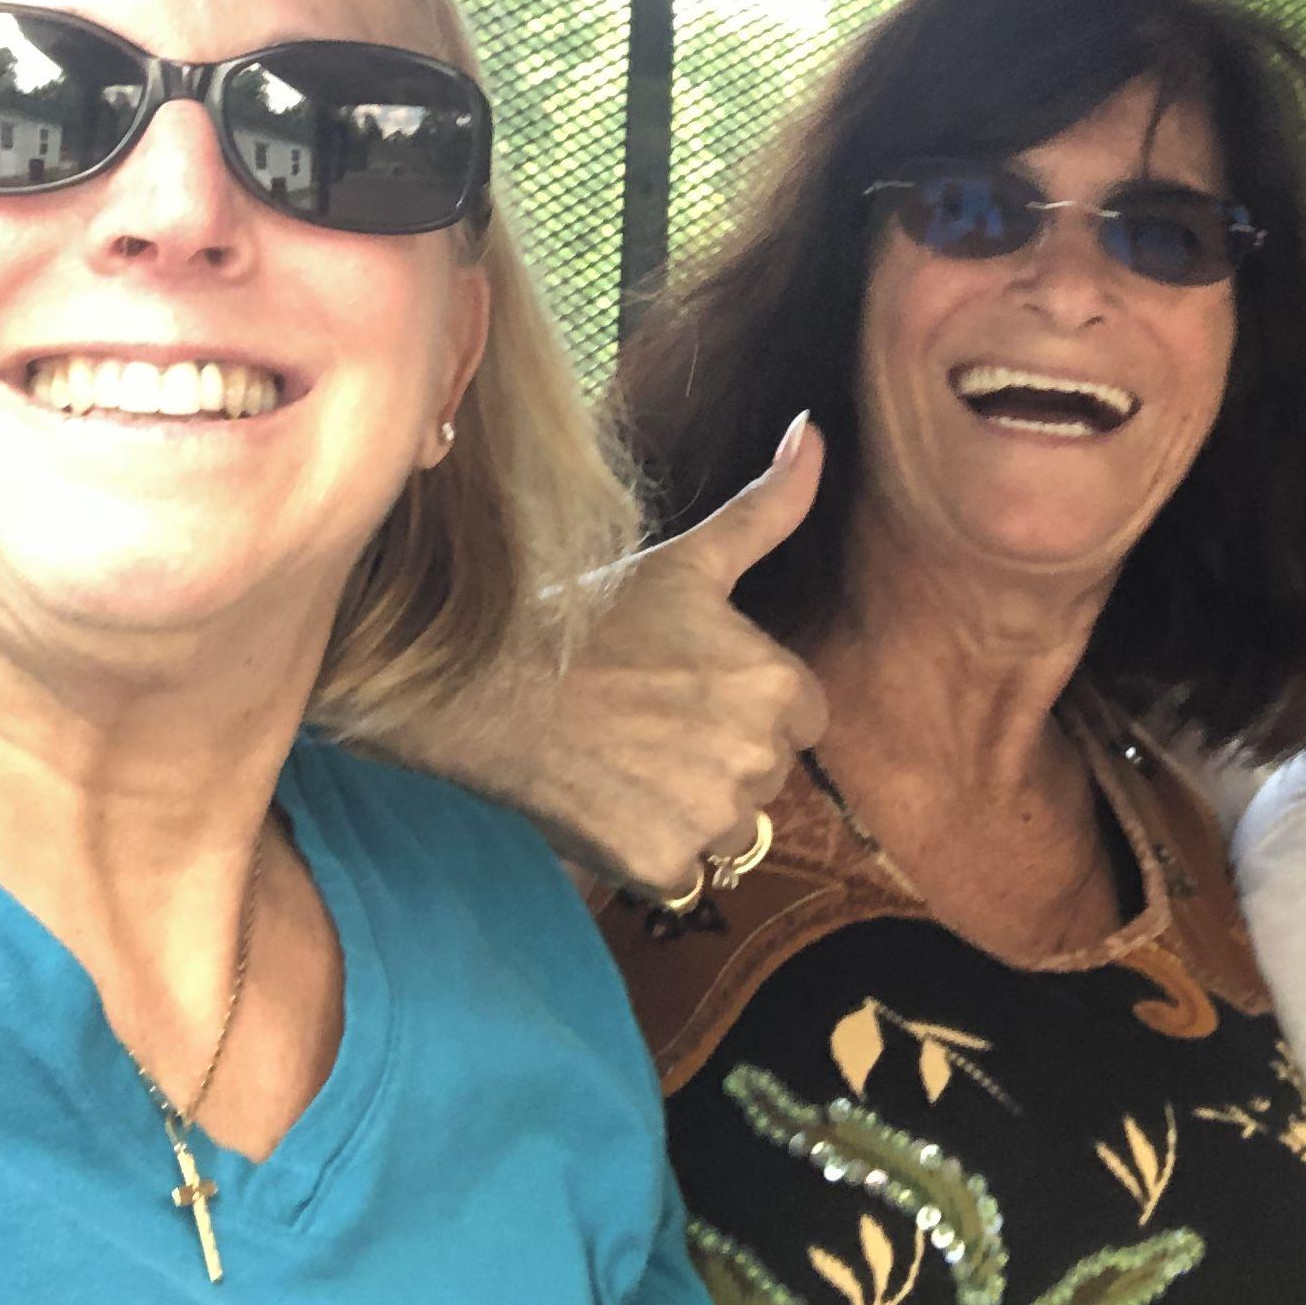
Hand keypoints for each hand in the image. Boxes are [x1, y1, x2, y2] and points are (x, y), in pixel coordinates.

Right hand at [512, 414, 831, 893]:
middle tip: (651, 715)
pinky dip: (651, 850)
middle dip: (722, 754)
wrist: (488, 682)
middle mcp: (758, 757)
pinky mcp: (663, 867)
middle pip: (767, 775)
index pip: (803, 716)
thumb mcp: (691, 559)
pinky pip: (684, 874)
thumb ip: (770, 506)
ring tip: (628, 756)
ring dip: (689, 806)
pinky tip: (608, 799)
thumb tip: (817, 430)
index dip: (749, 700)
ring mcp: (709, 819)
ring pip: (727, 828)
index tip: (691, 682)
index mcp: (779, 685)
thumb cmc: (595, 615)